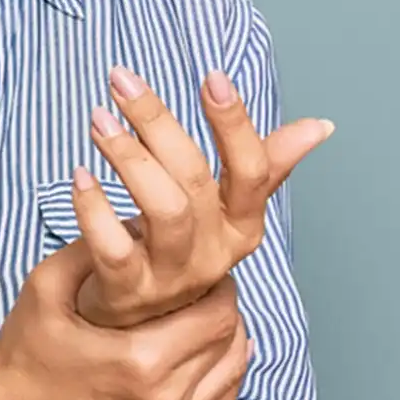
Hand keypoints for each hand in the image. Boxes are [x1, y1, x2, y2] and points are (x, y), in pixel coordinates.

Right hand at [0, 236, 252, 399]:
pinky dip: (220, 380)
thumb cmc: (25, 350)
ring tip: (205, 321)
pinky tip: (204, 359)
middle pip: (231, 345)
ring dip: (227, 344)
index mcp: (140, 360)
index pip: (217, 316)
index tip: (207, 273)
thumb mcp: (47, 286)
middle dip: (225, 312)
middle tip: (207, 292)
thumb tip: (136, 217)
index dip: (221, 288)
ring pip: (232, 377)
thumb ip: (94, 245)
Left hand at [71, 64, 331, 328]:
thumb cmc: (180, 248)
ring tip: (99, 118)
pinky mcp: (128, 292)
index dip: (235, 124)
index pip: (252, 171)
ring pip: (163, 209)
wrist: (140, 322)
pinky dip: (93, 208)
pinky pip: (113, 248)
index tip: (212, 77)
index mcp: (243, 226)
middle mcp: (214, 253)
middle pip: (195, 180)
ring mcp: (172, 276)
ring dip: (128, 157)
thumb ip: (268, 164)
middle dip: (157, 122)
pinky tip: (79, 174)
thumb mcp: (227, 211)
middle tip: (122, 81)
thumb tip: (319, 126)